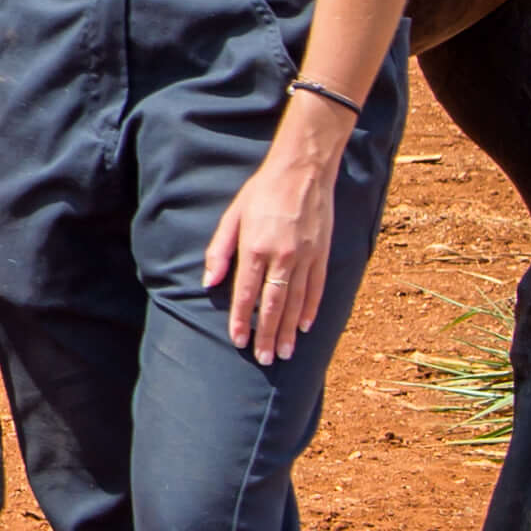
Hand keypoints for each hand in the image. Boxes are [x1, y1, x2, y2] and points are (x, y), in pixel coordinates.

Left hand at [201, 126, 347, 363]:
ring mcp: (306, 257)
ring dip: (290, 330)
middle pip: (273, 305)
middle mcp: (282, 257)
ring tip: (285, 353)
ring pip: (297, 302)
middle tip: (265, 359)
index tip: (239, 341)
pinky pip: (317, 288)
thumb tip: (208, 281)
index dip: (241, 320)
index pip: (245, 293)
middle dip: (268, 335)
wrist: (302, 171)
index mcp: (255, 248)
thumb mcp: (232, 216)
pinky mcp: (323, 254)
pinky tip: (306, 326)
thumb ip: (219, 250)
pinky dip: (312, 310)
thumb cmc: (262, 192)